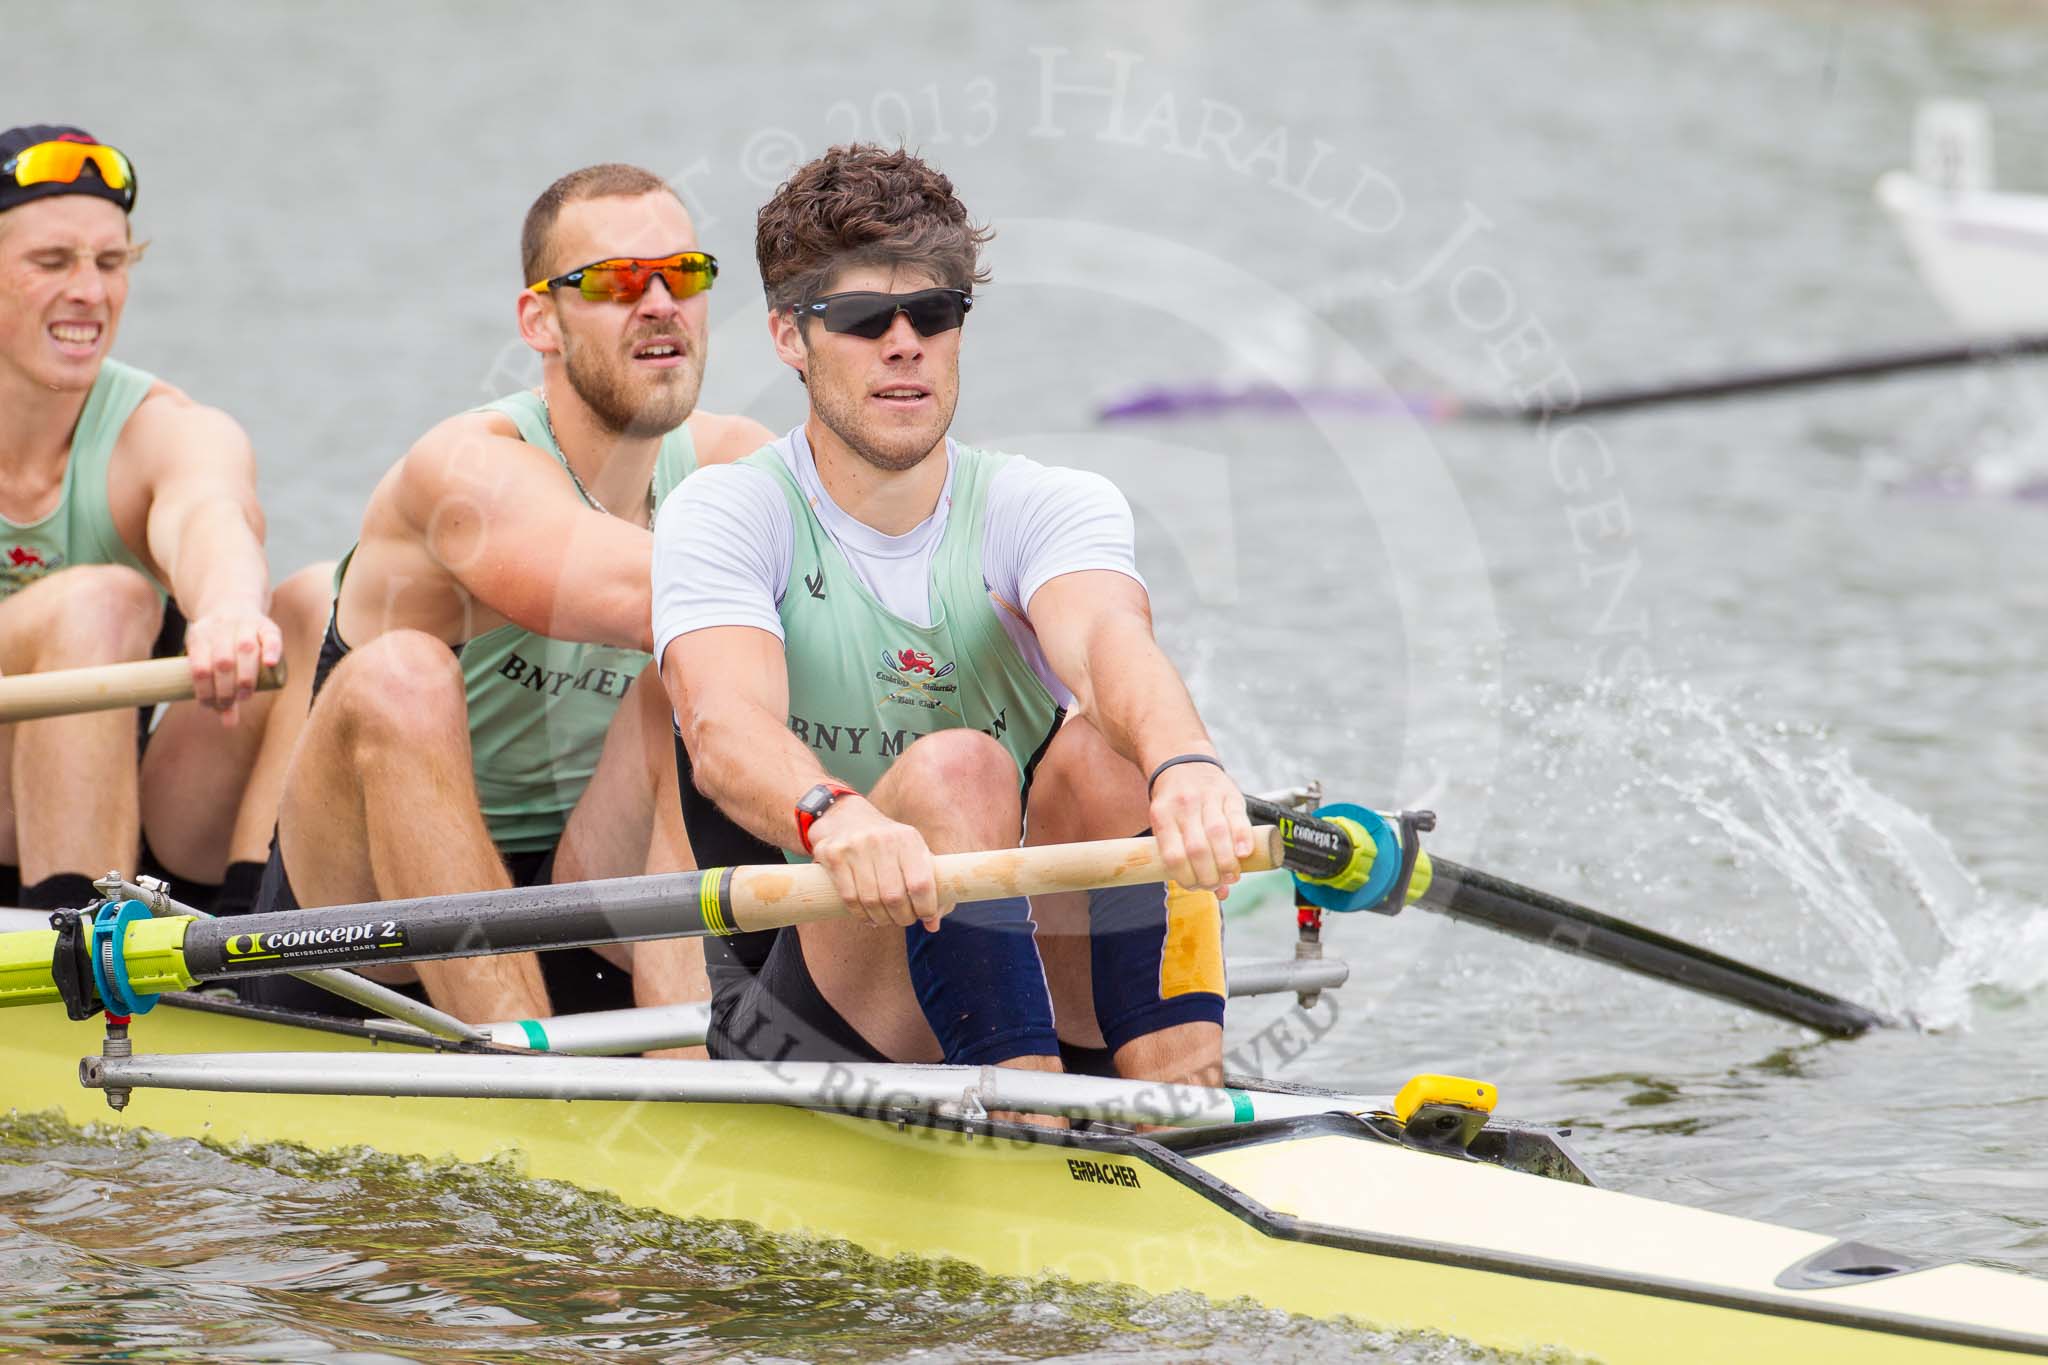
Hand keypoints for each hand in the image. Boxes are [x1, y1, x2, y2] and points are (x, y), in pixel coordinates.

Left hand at [183, 606, 283, 724]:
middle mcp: (220, 627)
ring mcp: (244, 623)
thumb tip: (229, 724)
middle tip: (233, 702)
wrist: (232, 603)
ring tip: (246, 695)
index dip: (205, 691)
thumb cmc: (219, 644)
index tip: (211, 705)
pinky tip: (270, 665)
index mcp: (199, 635)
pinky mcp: (266, 623)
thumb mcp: (209, 660)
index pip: (199, 668)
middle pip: (222, 662)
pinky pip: (271, 636)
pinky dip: (272, 651)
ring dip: (246, 677)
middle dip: (227, 688)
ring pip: (245, 649)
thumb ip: (218, 690)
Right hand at [808, 795, 947, 931]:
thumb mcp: (911, 852)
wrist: (846, 817)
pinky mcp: (832, 855)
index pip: (922, 883)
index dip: (926, 908)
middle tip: (904, 920)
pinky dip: (861, 915)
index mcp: (908, 838)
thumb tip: (933, 924)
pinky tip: (869, 917)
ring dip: (882, 919)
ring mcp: (854, 846)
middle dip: (903, 918)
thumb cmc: (887, 845)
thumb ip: (928, 885)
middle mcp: (882, 839)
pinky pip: (849, 898)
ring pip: (871, 901)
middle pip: (894, 897)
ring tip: (886, 919)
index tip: (926, 916)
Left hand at [1149, 760, 1253, 896]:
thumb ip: (1189, 858)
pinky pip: (1238, 818)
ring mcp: (1206, 798)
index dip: (1186, 878)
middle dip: (1209, 875)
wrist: (1182, 761)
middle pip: (1197, 850)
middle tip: (1215, 883)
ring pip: (1218, 835)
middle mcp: (1183, 806)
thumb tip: (1221, 895)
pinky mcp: (1229, 793)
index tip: (1196, 886)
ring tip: (1231, 876)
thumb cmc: (1175, 803)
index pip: (1173, 856)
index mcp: (1162, 817)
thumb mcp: (1169, 825)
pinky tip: (1245, 854)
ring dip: (1227, 863)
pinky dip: (1243, 838)